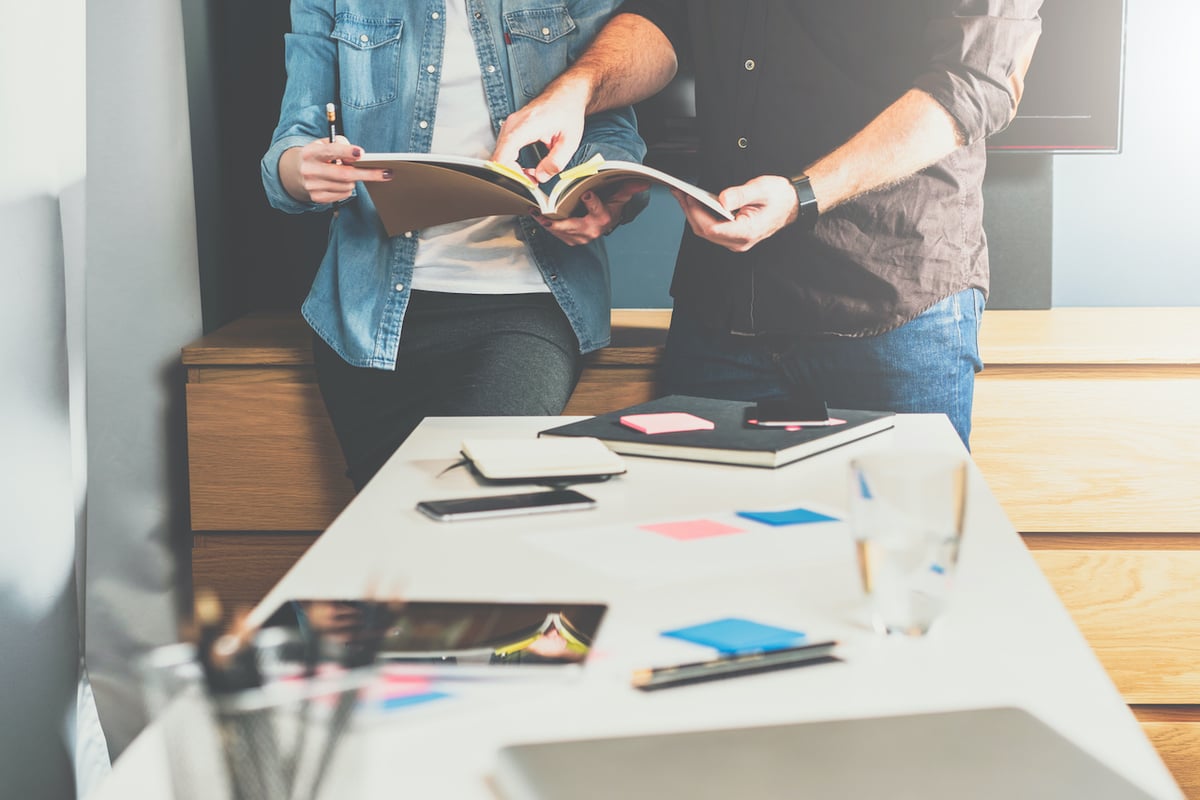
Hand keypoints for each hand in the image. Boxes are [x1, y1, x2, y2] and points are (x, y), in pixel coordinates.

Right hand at [280, 136, 391, 204]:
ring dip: (354, 180)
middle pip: (344, 174)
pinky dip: (347, 188)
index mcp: (311, 153)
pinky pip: (344, 194)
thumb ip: (339, 144)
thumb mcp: (323, 143)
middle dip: (368, 174)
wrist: (295, 173)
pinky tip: (340, 182)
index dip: (347, 152)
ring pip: (347, 185)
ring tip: (347, 173)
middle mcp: (310, 170)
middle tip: (387, 173)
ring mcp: (313, 186)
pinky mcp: (318, 198)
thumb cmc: (318, 155)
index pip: (330, 151)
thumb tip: (358, 155)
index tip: (362, 154)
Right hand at [492, 79, 589, 182]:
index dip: (511, 175)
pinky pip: (504, 150)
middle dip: (514, 175)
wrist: (566, 94)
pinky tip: (526, 167)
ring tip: (532, 174)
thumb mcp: (569, 141)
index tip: (526, 182)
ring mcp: (509, 125)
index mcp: (524, 127)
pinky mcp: (510, 128)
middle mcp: (512, 124)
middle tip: (532, 181)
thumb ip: (555, 162)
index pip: (502, 157)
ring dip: (513, 169)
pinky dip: (512, 162)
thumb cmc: (568, 111)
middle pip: (499, 159)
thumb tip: (541, 177)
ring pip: (500, 156)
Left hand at [535, 181, 649, 245]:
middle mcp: (592, 230)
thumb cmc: (609, 207)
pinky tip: (537, 217)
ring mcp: (580, 237)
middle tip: (545, 216)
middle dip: (559, 223)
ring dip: (548, 224)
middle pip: (574, 227)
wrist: (604, 222)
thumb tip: (644, 181)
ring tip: (536, 214)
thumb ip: (628, 187)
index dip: (592, 202)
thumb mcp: (619, 197)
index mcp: (603, 218)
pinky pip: (557, 234)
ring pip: (563, 232)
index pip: (598, 210)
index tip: (585, 193)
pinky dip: (547, 226)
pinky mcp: (571, 239)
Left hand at [672, 175, 800, 252]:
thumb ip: (740, 195)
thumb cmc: (779, 197)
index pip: (712, 229)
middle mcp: (739, 242)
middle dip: (689, 212)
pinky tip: (695, 202)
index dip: (696, 213)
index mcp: (746, 232)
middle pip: (705, 231)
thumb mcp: (760, 189)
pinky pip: (712, 229)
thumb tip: (721, 199)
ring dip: (693, 213)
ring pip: (706, 231)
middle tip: (679, 192)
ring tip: (682, 195)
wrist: (792, 204)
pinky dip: (701, 215)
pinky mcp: (733, 236)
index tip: (688, 197)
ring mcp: (736, 241)